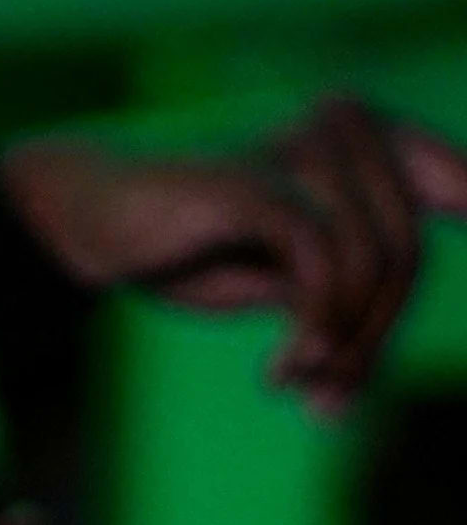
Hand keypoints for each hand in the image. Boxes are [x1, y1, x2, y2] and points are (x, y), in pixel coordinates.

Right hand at [2, 101, 466, 412]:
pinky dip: (315, 330)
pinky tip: (281, 367)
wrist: (93, 223)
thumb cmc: (184, 250)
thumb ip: (329, 310)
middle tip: (324, 400)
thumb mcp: (273, 286)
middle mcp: (345, 124)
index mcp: (362, 138)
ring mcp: (306, 148)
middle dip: (373, 341)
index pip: (455, 183)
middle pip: (407, 254)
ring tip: (295, 385)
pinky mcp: (265, 182)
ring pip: (377, 264)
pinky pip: (327, 265)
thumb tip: (348, 390)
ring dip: (344, 347)